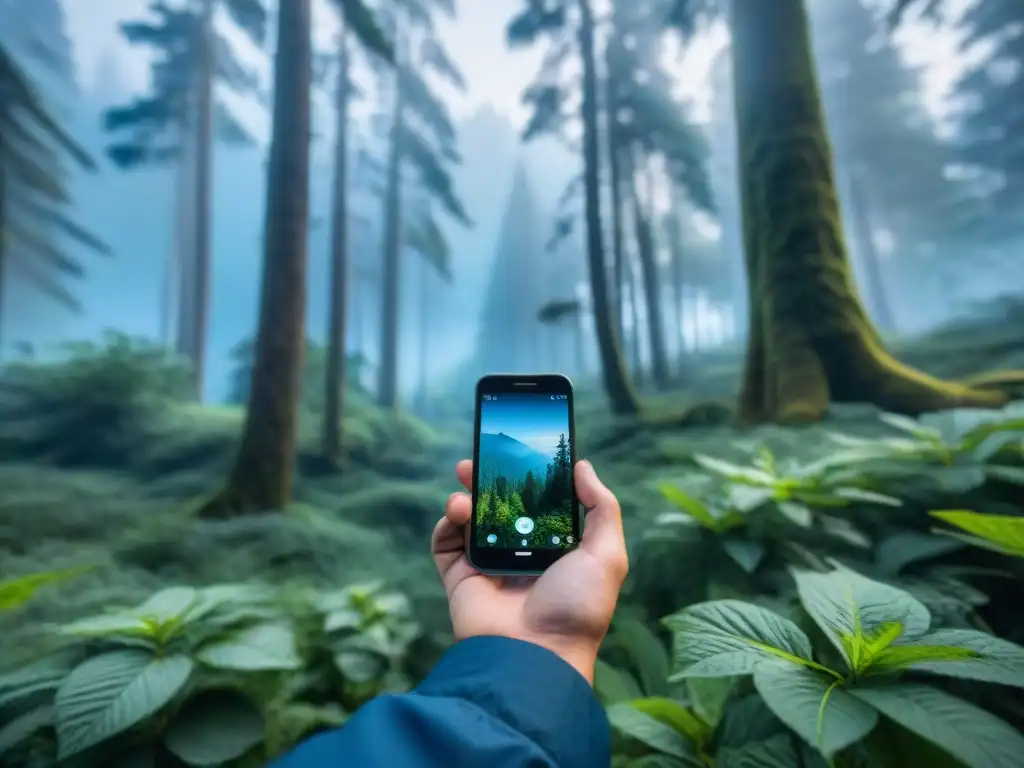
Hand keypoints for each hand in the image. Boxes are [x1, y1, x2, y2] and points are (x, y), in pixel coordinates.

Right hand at [430, 459, 627, 683]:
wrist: (536, 654)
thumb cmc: (577, 607)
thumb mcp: (607, 555)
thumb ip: (601, 507)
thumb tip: (583, 466)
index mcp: (556, 549)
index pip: (540, 503)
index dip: (529, 477)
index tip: (520, 451)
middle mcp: (521, 555)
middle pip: (500, 506)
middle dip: (488, 480)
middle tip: (476, 460)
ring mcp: (489, 566)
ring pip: (470, 520)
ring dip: (465, 497)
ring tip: (464, 491)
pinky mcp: (461, 579)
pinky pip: (446, 543)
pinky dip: (447, 523)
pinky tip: (456, 513)